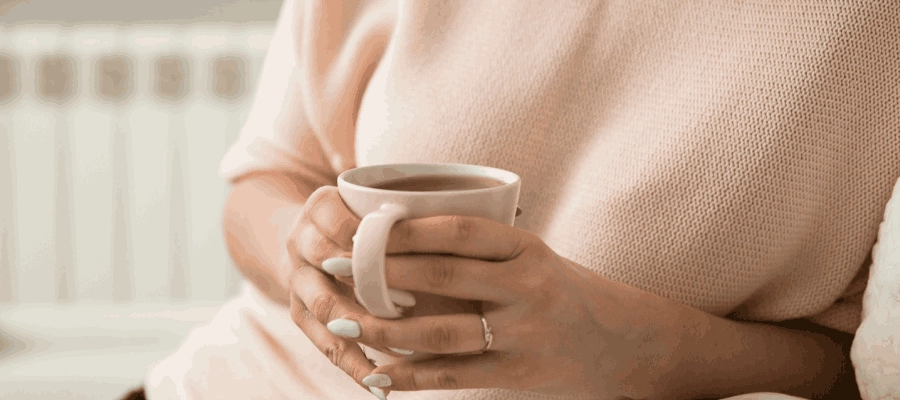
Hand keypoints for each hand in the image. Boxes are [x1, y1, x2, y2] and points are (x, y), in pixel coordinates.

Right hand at [284, 186, 408, 398]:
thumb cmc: (366, 217)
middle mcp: (301, 241)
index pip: (343, 223)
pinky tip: (381, 388)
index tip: (411, 254)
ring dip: (363, 332)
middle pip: (327, 266)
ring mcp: (296, 280)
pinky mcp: (299, 314)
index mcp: (321, 207)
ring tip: (403, 354)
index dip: (373, 241)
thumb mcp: (378, 204)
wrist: (313, 231)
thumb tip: (469, 218)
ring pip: (323, 311)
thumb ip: (407, 213)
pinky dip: (354, 367)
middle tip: (411, 305)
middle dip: (367, 287)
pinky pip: (324, 345)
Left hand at [316, 214, 688, 398]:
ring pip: (440, 331)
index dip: (405, 228)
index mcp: (527, 248)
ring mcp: (522, 334)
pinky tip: (375, 374)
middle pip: (442, 275)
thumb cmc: (565, 290)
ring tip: (344, 324)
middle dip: (380, 271)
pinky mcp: (516, 374)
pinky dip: (409, 376)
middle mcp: (526, 287)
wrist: (624, 342)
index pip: (459, 230)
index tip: (360, 226)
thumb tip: (404, 232)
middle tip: (332, 268)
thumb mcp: (533, 256)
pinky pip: (452, 376)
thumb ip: (482, 246)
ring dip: (384, 329)